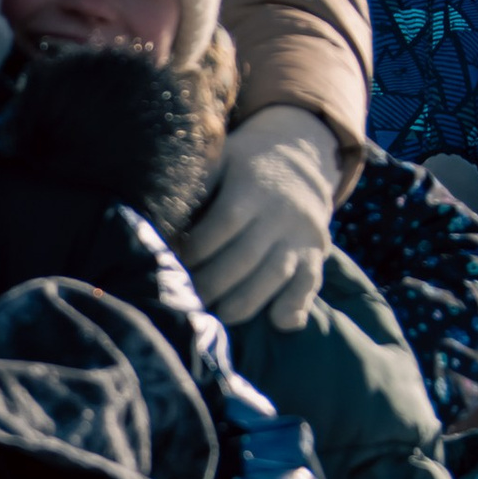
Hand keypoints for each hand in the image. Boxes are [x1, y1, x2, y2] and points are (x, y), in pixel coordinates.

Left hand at [185, 105, 341, 328]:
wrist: (301, 156)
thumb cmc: (244, 166)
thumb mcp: (221, 160)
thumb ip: (197, 185)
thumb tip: (160, 217)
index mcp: (252, 188)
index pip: (223, 224)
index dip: (196, 249)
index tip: (172, 265)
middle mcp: (279, 213)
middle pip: (246, 256)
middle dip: (213, 284)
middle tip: (186, 303)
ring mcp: (301, 235)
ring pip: (275, 274)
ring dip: (245, 302)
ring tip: (217, 319)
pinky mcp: (317, 253)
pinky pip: (310, 283)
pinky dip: (296, 304)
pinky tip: (278, 322)